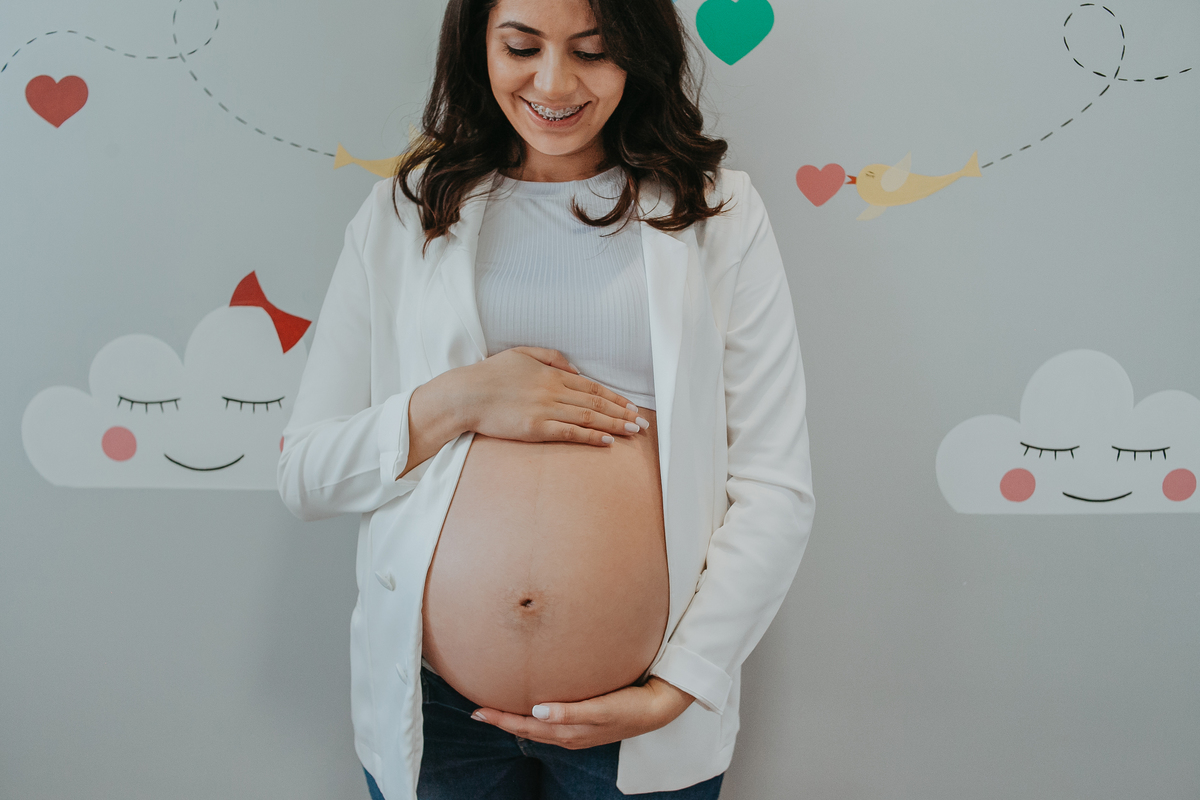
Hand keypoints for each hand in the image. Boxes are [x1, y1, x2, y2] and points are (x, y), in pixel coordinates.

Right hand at [457, 346, 646, 446]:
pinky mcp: (536, 428)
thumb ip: (551, 357)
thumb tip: (575, 369)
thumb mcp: (521, 353)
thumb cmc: (490, 374)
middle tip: (643, 423)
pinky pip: (570, 432)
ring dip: (615, 425)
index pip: (593, 387)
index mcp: (552, 374)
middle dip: (623, 413)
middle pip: (597, 403)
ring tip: (634, 432)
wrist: (466, 394)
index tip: (632, 406)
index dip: (616, 398)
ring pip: (589, 417)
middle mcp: (554, 390)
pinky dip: (591, 436)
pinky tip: (608, 440)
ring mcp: (546, 409)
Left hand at [468, 677, 694, 749]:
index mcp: (568, 733)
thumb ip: (570, 712)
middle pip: (526, 729)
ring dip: (516, 721)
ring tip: (498, 711)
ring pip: (537, 729)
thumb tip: (536, 711)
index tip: (478, 710)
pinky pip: (551, 724)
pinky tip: (533, 709)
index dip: (501, 719)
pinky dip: (534, 719)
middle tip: (478, 710)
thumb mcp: (602, 710)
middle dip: (502, 721)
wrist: (657, 710)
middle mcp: (568, 735)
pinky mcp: (585, 724)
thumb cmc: (630, 707)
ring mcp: (576, 732)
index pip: (525, 727)